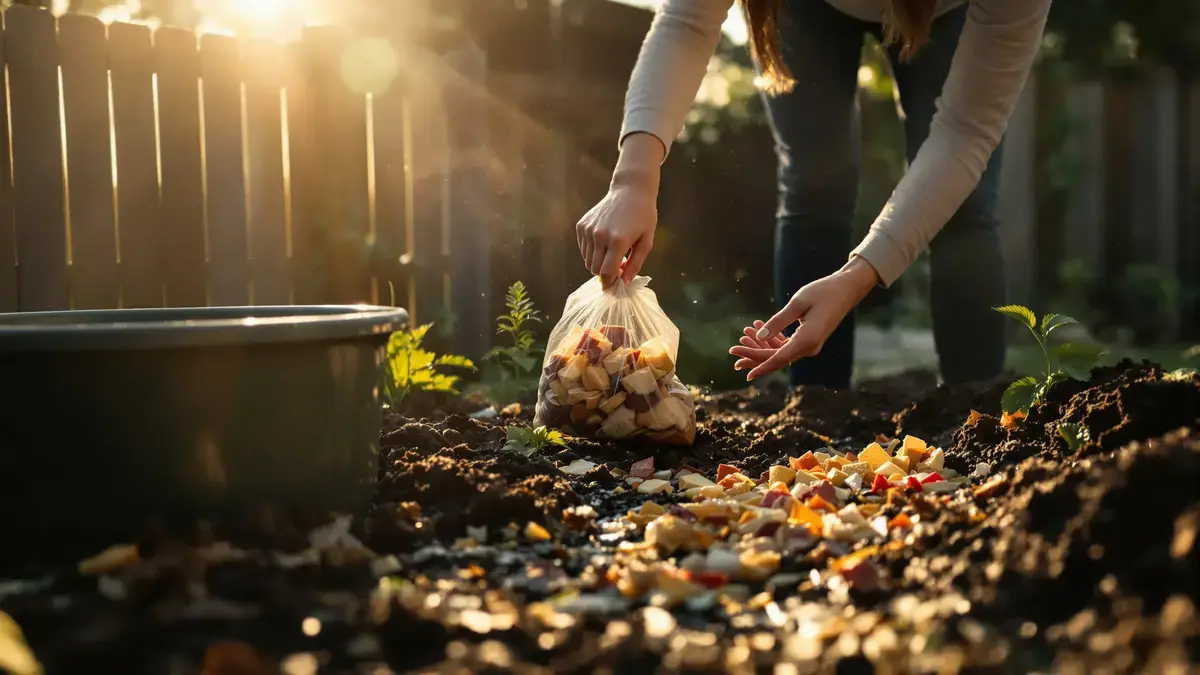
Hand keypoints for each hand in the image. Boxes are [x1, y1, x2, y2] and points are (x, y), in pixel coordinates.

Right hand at [576, 133, 663, 285]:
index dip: (610, 283)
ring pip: (588, 260)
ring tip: (612, 252)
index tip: (614, 286)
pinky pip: (584, 249)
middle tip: (617, 266)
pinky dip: (592, 251)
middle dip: (605, 273)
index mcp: (618, 241)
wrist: (630, 190)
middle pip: (595, 269)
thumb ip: (635, 264)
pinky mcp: (581, 226)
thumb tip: (624, 283)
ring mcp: (588, 230)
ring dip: (599, 262)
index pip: (607, 273)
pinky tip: (604, 241)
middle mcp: (599, 236)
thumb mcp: (646, 241)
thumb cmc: (643, 216)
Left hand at [729, 257, 880, 380]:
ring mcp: (810, 345)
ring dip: (761, 345)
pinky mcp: (809, 339)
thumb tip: (760, 336)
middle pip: (777, 358)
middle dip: (754, 355)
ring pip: (780, 352)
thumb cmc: (823, 292)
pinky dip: (772, 339)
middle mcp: (810, 347)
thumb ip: (778, 321)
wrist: (845, 290)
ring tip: (743, 335)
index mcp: (807, 340)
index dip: (759, 364)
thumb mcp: (798, 303)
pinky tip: (757, 328)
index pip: (778, 358)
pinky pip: (787, 345)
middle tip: (733, 351)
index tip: (745, 372)